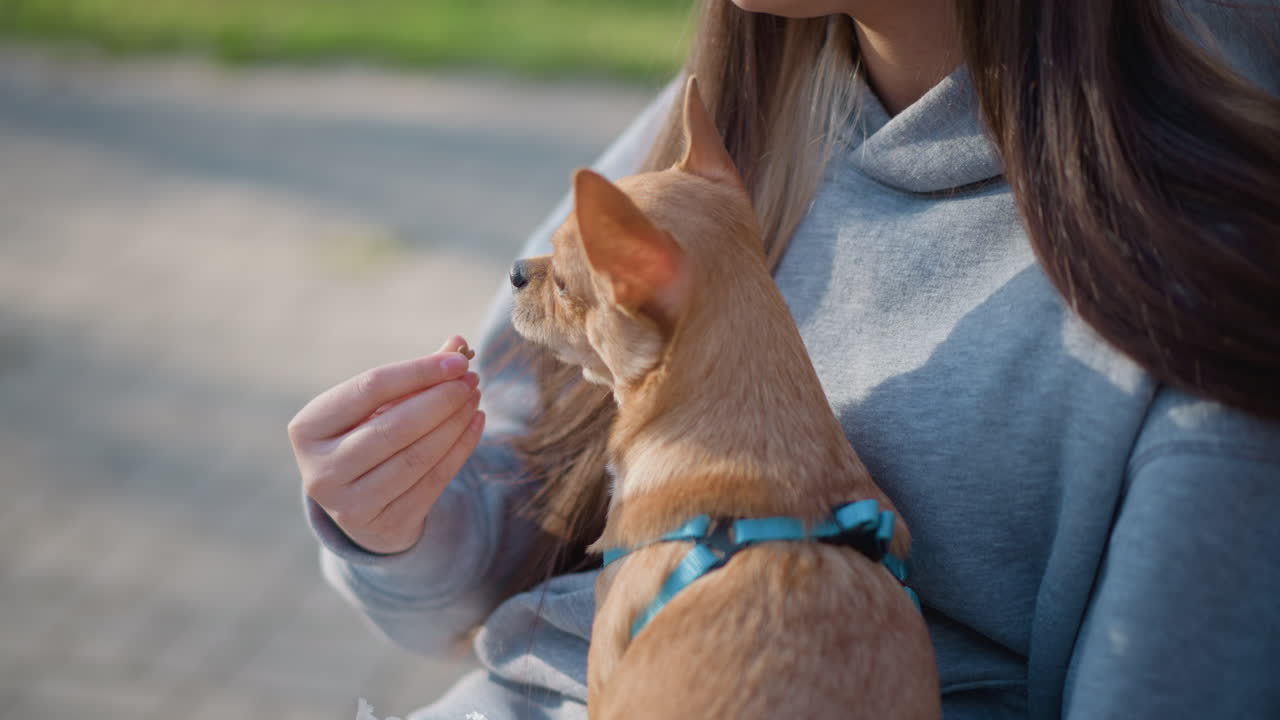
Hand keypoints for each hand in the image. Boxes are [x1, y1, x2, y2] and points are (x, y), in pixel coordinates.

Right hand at [289, 336, 486, 553]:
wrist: (361, 506)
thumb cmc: (367, 438)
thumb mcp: (376, 407)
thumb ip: (414, 376)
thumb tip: (458, 344)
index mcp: (308, 429)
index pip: (370, 388)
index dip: (418, 371)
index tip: (458, 359)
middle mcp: (321, 470)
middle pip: (394, 426)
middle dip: (441, 398)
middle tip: (472, 379)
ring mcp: (350, 505)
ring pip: (417, 456)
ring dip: (455, 423)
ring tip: (475, 398)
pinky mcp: (384, 525)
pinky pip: (433, 481)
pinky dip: (461, 449)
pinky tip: (476, 423)